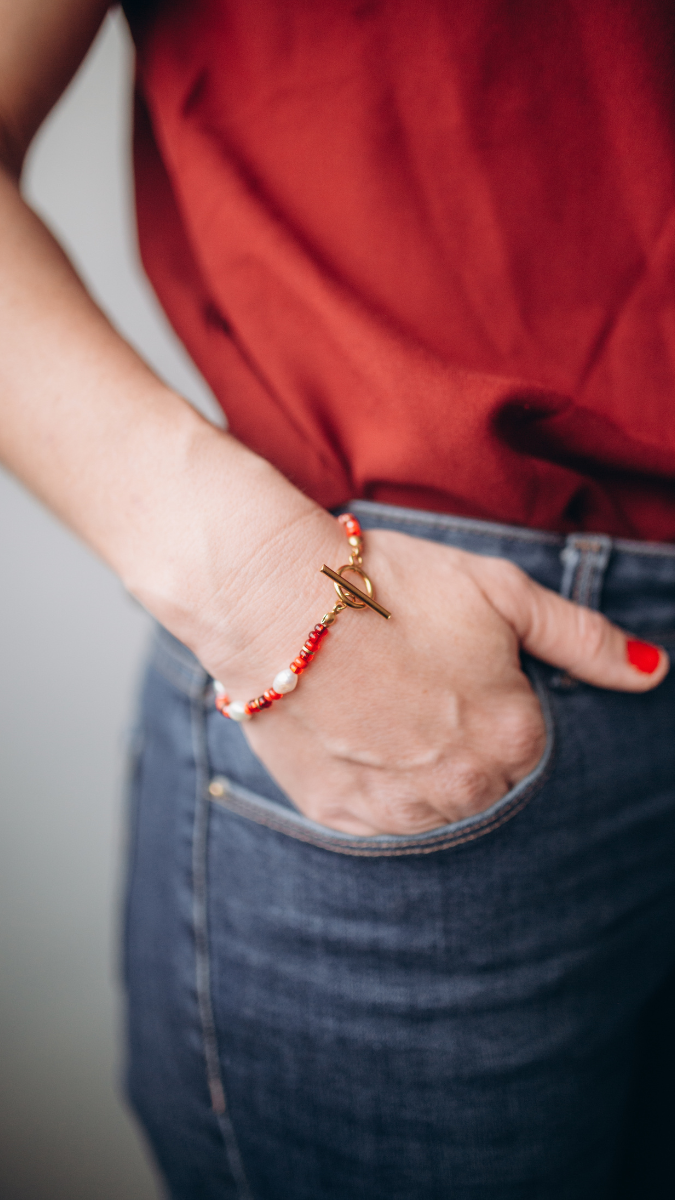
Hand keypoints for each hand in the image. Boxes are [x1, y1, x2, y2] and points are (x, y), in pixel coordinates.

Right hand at [193, 520, 668, 836]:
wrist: (277, 600)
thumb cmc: (393, 586)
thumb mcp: (502, 592)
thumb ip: (584, 639)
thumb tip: (655, 673)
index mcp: (515, 738)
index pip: (529, 750)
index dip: (493, 708)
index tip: (456, 677)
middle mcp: (465, 789)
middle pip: (485, 788)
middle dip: (461, 749)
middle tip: (416, 695)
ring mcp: (399, 811)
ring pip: (433, 812)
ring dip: (418, 776)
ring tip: (382, 715)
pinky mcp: (339, 817)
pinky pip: (377, 825)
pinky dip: (372, 790)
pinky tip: (354, 740)